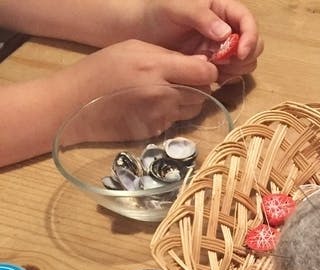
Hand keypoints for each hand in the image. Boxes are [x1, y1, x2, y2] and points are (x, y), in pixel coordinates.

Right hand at [58, 40, 218, 142]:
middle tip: (184, 80)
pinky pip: (177, 121)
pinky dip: (173, 113)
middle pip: (203, 92)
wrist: (73, 105)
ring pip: (194, 109)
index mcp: (156, 68)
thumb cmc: (100, 70)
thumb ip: (167, 55)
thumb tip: (199, 63)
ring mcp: (160, 117)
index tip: (200, 68)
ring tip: (168, 92)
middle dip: (200, 85)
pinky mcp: (156, 132)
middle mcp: (163, 95)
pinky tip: (154, 106)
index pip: (204, 73)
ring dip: (189, 101)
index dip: (207, 70)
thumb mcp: (132, 49)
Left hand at [134, 0, 262, 81]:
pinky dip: (226, 78)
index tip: (241, 52)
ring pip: (246, 61)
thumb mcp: (177, 7)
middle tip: (225, 63)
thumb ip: (201, 17)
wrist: (141, 29)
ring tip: (215, 68)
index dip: (250, 37)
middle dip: (245, 56)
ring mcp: (222, 48)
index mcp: (223, 9)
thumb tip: (226, 34)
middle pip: (254, 43)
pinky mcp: (215, 64)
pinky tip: (211, 75)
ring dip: (237, 69)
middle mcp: (228, 28)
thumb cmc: (158, 11)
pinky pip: (231, 74)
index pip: (248, 21)